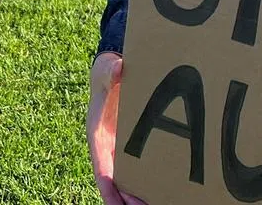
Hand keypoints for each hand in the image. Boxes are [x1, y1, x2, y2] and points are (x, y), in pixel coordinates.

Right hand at [88, 52, 148, 204]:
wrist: (114, 69)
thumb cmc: (108, 72)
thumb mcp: (107, 70)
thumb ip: (111, 71)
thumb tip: (119, 69)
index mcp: (97, 136)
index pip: (101, 170)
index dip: (109, 190)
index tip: (116, 204)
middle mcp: (107, 148)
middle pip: (115, 183)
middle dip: (126, 200)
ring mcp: (119, 148)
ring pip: (127, 180)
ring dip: (137, 196)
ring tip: (156, 202)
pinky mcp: (131, 145)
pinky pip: (138, 168)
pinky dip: (147, 182)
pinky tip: (164, 190)